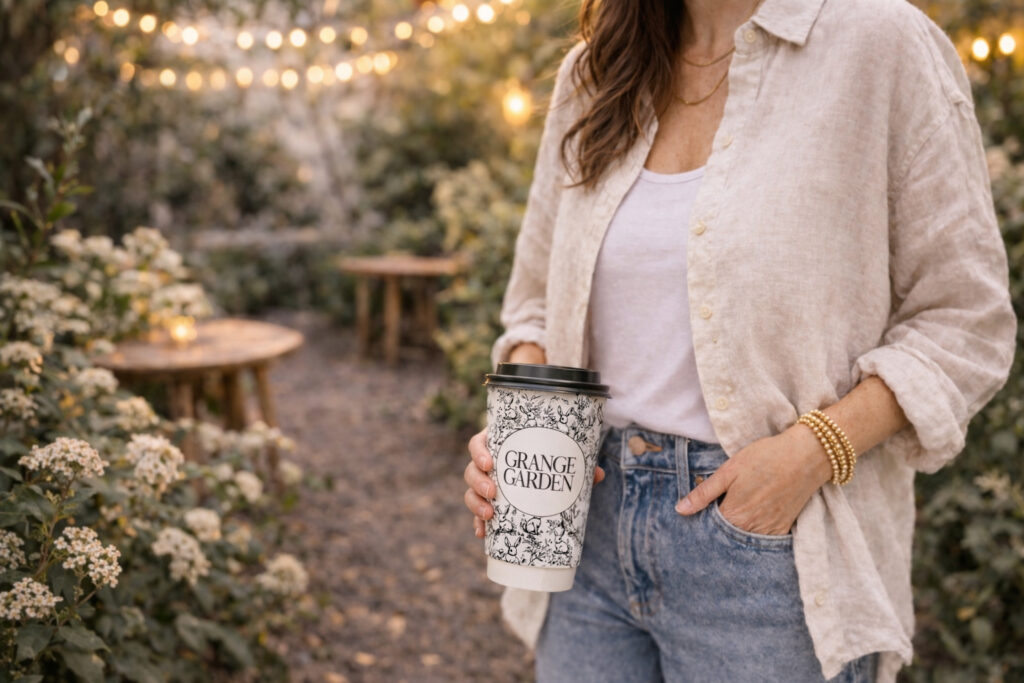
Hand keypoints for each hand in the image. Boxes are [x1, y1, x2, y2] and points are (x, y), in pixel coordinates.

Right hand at [464, 427, 605, 537]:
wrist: (547, 476)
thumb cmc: (549, 461)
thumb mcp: (560, 461)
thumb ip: (577, 465)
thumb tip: (598, 474)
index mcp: (499, 445)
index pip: (478, 444)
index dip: (478, 452)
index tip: (490, 463)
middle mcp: (488, 465)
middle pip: (471, 470)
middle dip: (478, 482)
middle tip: (493, 493)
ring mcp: (486, 486)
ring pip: (470, 493)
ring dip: (475, 504)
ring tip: (489, 516)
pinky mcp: (489, 505)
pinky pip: (477, 515)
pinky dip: (478, 524)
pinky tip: (483, 534)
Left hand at [674, 423, 832, 534]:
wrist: (806, 455)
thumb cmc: (765, 457)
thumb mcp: (729, 470)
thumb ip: (704, 493)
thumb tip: (680, 510)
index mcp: (734, 513)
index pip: (709, 529)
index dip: (702, 522)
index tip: (698, 515)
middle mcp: (751, 527)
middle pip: (727, 537)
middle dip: (718, 530)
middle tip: (715, 513)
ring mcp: (770, 530)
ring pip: (745, 539)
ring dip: (736, 532)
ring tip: (733, 514)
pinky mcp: (784, 527)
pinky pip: (763, 539)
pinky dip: (754, 533)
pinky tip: (749, 519)